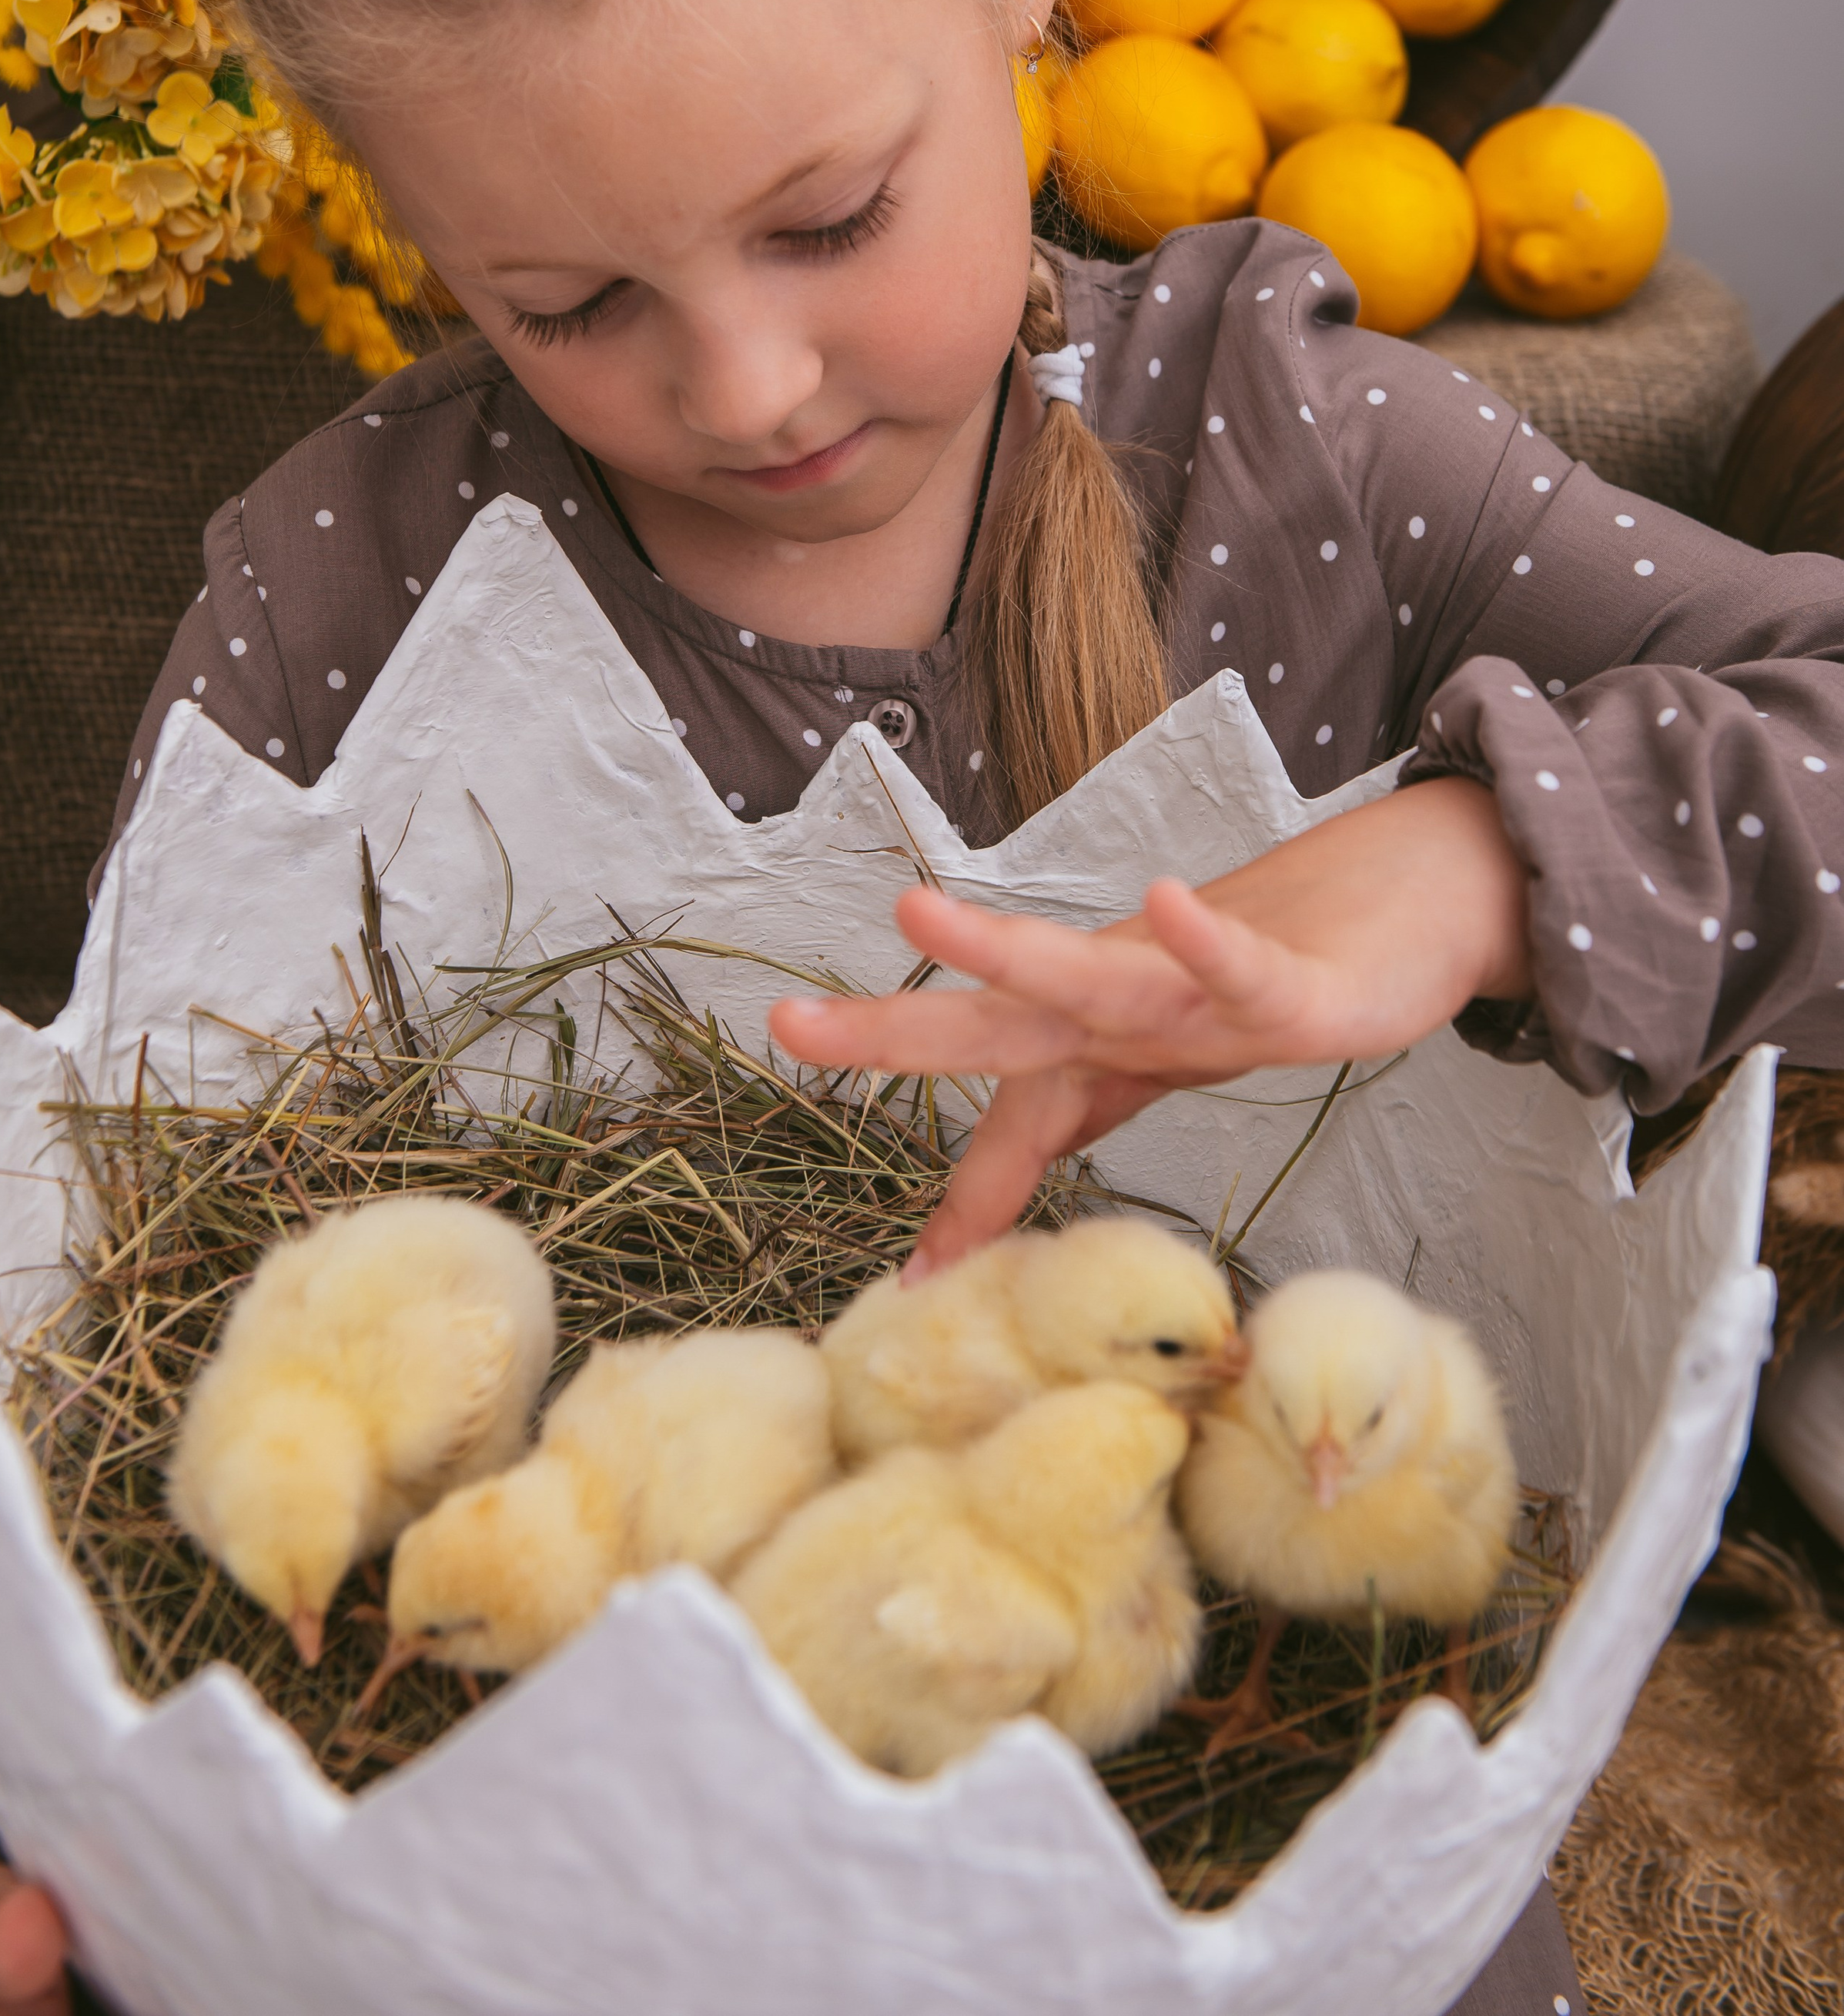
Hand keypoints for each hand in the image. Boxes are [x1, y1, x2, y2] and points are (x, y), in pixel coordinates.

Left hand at [770, 777, 1530, 1273]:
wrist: (1395, 900)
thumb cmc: (1259, 981)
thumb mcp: (1152, 1064)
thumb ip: (1065, 1119)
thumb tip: (981, 1202)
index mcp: (1094, 1039)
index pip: (1012, 1126)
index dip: (965, 1204)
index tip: (911, 1281)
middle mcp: (1124, 1003)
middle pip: (996, 1024)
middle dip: (892, 1030)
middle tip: (786, 1023)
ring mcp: (1193, 986)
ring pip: (1090, 974)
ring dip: (1003, 948)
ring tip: (916, 913)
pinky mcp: (1285, 975)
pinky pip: (1237, 963)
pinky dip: (1203, 937)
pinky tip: (1167, 900)